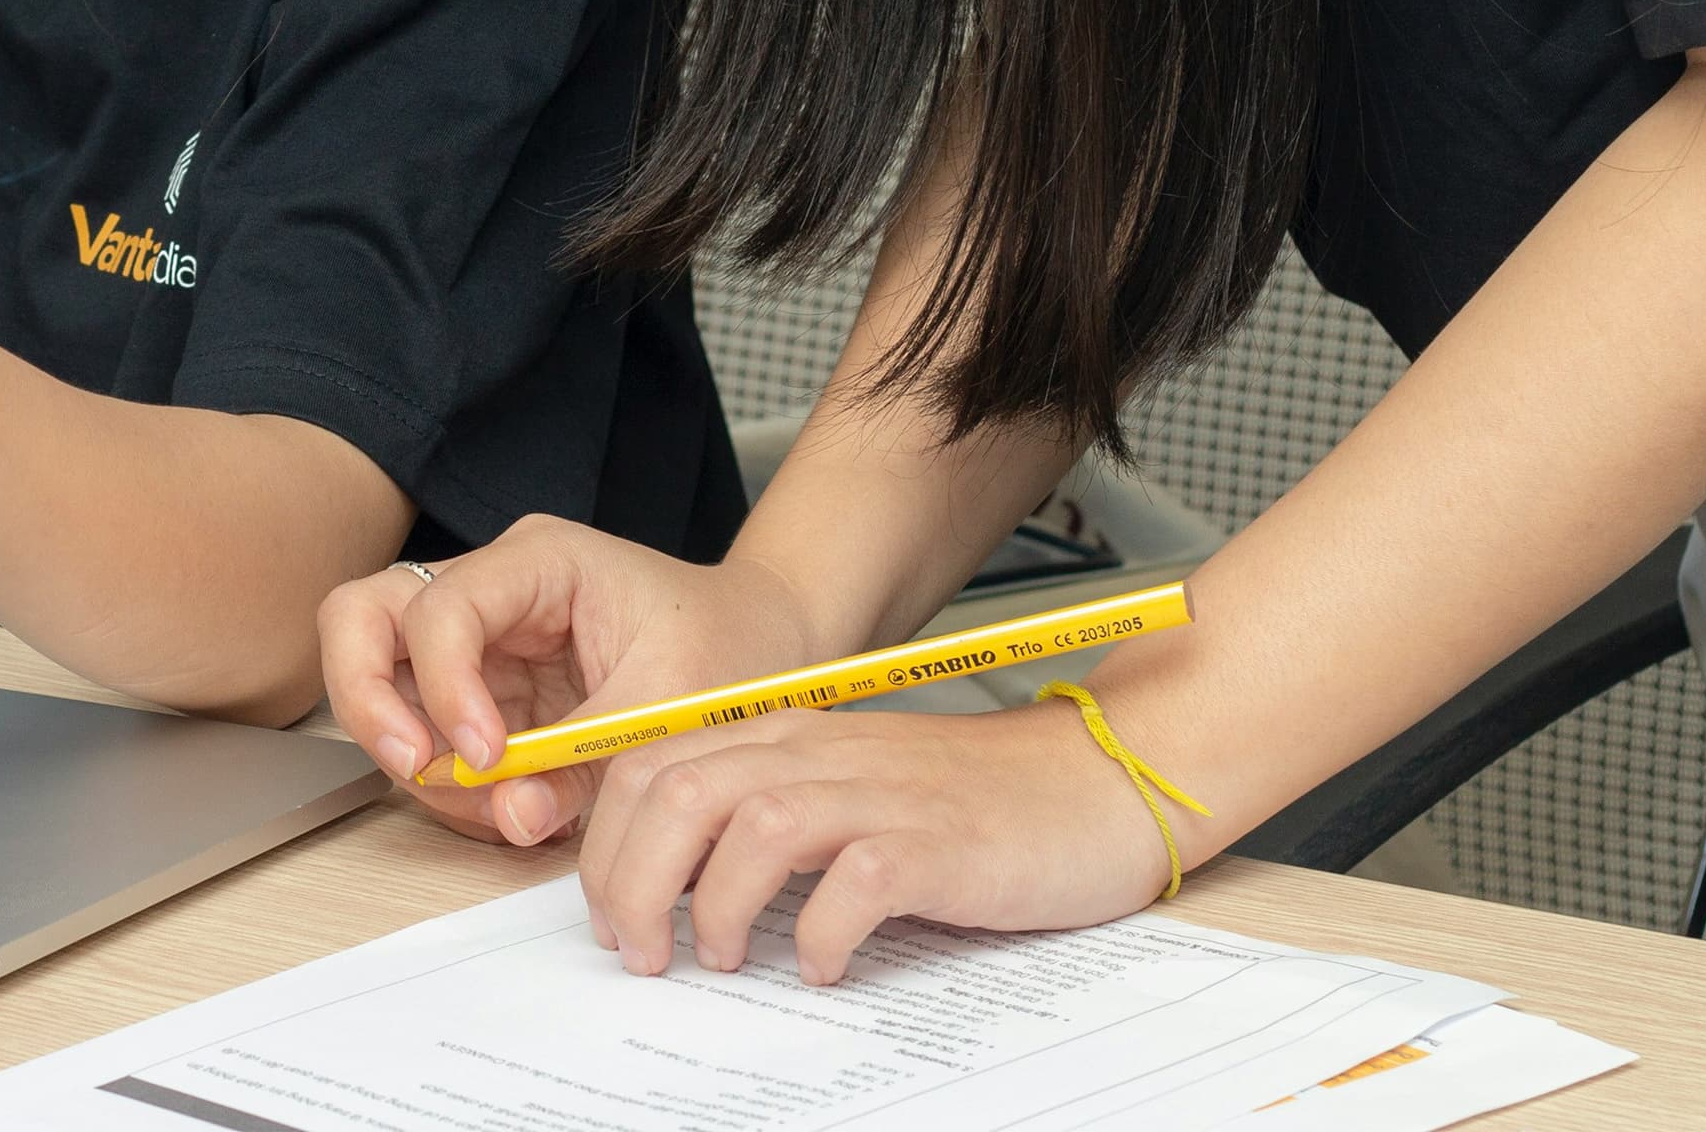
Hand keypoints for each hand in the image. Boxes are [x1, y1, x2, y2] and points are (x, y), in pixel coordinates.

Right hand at [317, 515, 825, 847]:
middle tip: (416, 765)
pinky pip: (430, 737)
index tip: (483, 755)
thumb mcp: (672, 700)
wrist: (765, 648)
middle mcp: (490, 592)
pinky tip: (511, 809)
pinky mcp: (485, 695)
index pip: (442, 606)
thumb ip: (587, 757)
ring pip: (379, 680)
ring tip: (494, 805)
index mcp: (538, 561)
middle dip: (369, 698)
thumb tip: (511, 812)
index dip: (444, 684)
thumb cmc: (730, 644)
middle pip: (362, 617)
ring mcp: (479, 644)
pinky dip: (451, 785)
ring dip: (414, 755)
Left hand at [572, 696, 1184, 982]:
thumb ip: (768, 814)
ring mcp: (881, 794)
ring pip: (750, 826)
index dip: (610, 845)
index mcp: (788, 738)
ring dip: (716, 905)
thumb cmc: (970, 800)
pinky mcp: (941, 844)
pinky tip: (825, 966)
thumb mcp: (847, 789)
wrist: (1095, 782)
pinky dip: (823, 932)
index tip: (612, 916)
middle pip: (680, 794)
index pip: (654, 766)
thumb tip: (676, 882)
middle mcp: (822, 754)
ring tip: (724, 959)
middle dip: (635, 881)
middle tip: (645, 953)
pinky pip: (857, 880)